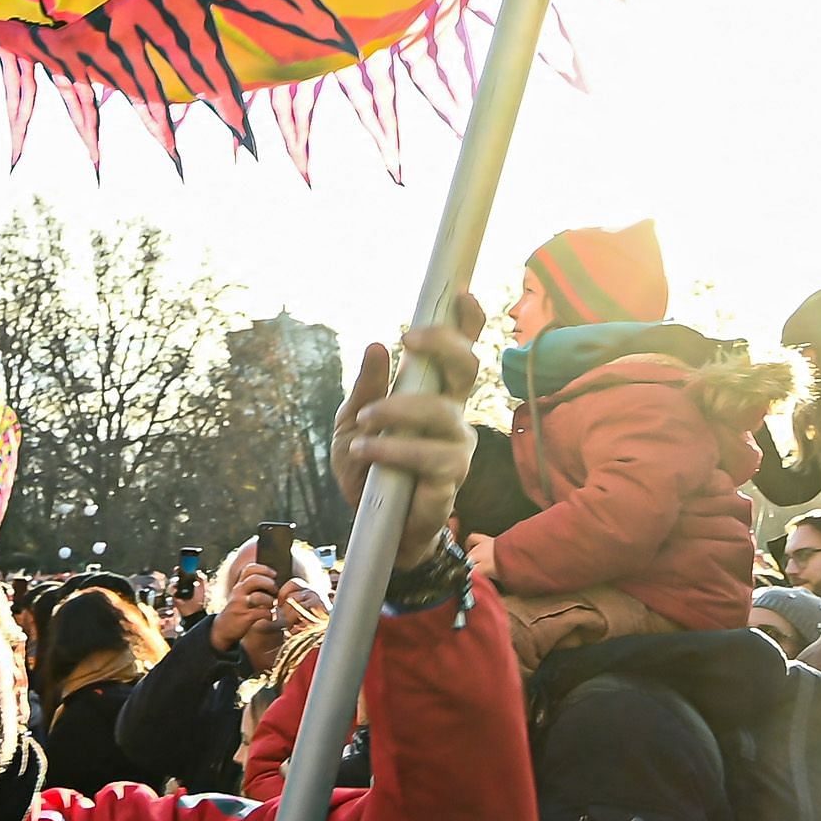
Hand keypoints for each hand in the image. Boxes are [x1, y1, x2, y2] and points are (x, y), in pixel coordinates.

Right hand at [212, 563, 281, 668]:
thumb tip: (274, 582)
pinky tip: (270, 616)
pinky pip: (260, 613)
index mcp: (239, 585)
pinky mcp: (244, 617)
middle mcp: (238, 592)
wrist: (222, 629)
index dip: (264, 569)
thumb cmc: (238, 610)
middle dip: (269, 583)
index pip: (249, 569)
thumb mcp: (241, 595)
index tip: (275, 574)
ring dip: (270, 600)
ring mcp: (240, 604)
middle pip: (254, 580)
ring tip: (273, 605)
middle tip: (276, 591)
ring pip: (258, 596)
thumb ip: (253, 587)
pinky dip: (269, 614)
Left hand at [334, 298, 482, 545]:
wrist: (375, 526)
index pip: (460, 351)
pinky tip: (367, 451)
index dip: (466, 321)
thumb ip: (366, 388)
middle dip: (443, 344)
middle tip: (407, 339)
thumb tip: (378, 347)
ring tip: (362, 423)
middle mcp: (454, 414)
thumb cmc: (369, 469)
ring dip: (398, 409)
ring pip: (443, 411)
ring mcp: (457, 446)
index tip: (459, 293)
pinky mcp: (451, 479)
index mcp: (434, 394)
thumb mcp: (352, 423)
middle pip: (468, 367)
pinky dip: (394, 449)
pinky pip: (429, 456)